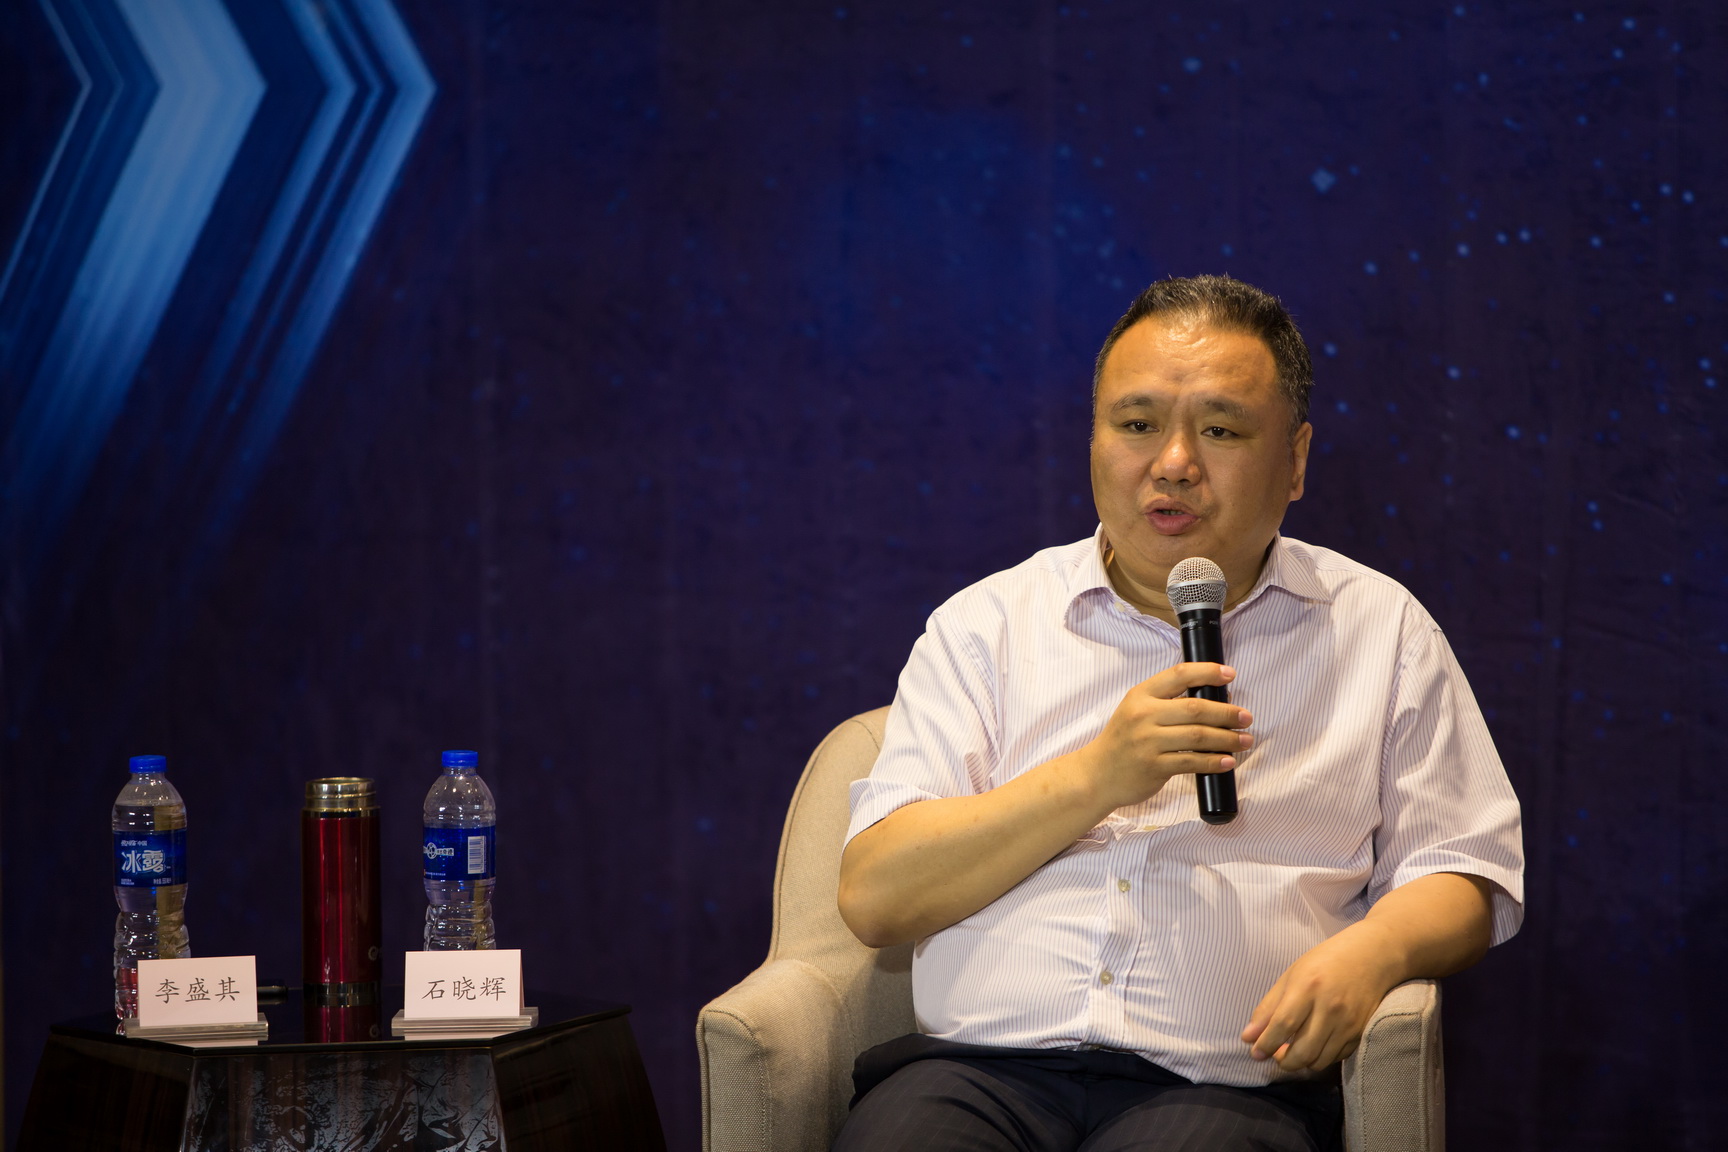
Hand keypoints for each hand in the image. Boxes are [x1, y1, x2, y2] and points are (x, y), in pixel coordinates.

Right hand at [1075, 662, 1253, 811]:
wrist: (1097, 774)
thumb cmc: (1123, 741)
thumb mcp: (1136, 710)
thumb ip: (1167, 701)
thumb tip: (1214, 697)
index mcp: (1141, 695)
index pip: (1179, 675)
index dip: (1208, 672)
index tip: (1230, 673)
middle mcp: (1144, 715)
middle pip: (1195, 709)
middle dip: (1227, 712)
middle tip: (1246, 717)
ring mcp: (1148, 742)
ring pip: (1198, 737)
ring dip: (1227, 739)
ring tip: (1245, 740)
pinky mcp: (1154, 766)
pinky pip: (1192, 762)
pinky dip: (1213, 761)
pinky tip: (1227, 761)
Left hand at [1239, 922, 1402, 1071]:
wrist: (1372, 956)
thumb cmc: (1325, 961)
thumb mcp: (1292, 976)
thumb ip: (1269, 1007)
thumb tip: (1248, 1037)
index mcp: (1307, 987)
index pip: (1282, 1026)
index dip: (1265, 1044)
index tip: (1255, 1052)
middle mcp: (1329, 1008)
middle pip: (1301, 1053)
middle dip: (1283, 1061)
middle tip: (1275, 1054)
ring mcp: (1348, 1023)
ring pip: (1318, 1061)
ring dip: (1301, 1062)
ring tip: (1292, 1049)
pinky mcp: (1360, 1033)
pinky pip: (1335, 1057)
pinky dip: (1321, 1057)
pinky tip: (1314, 1044)